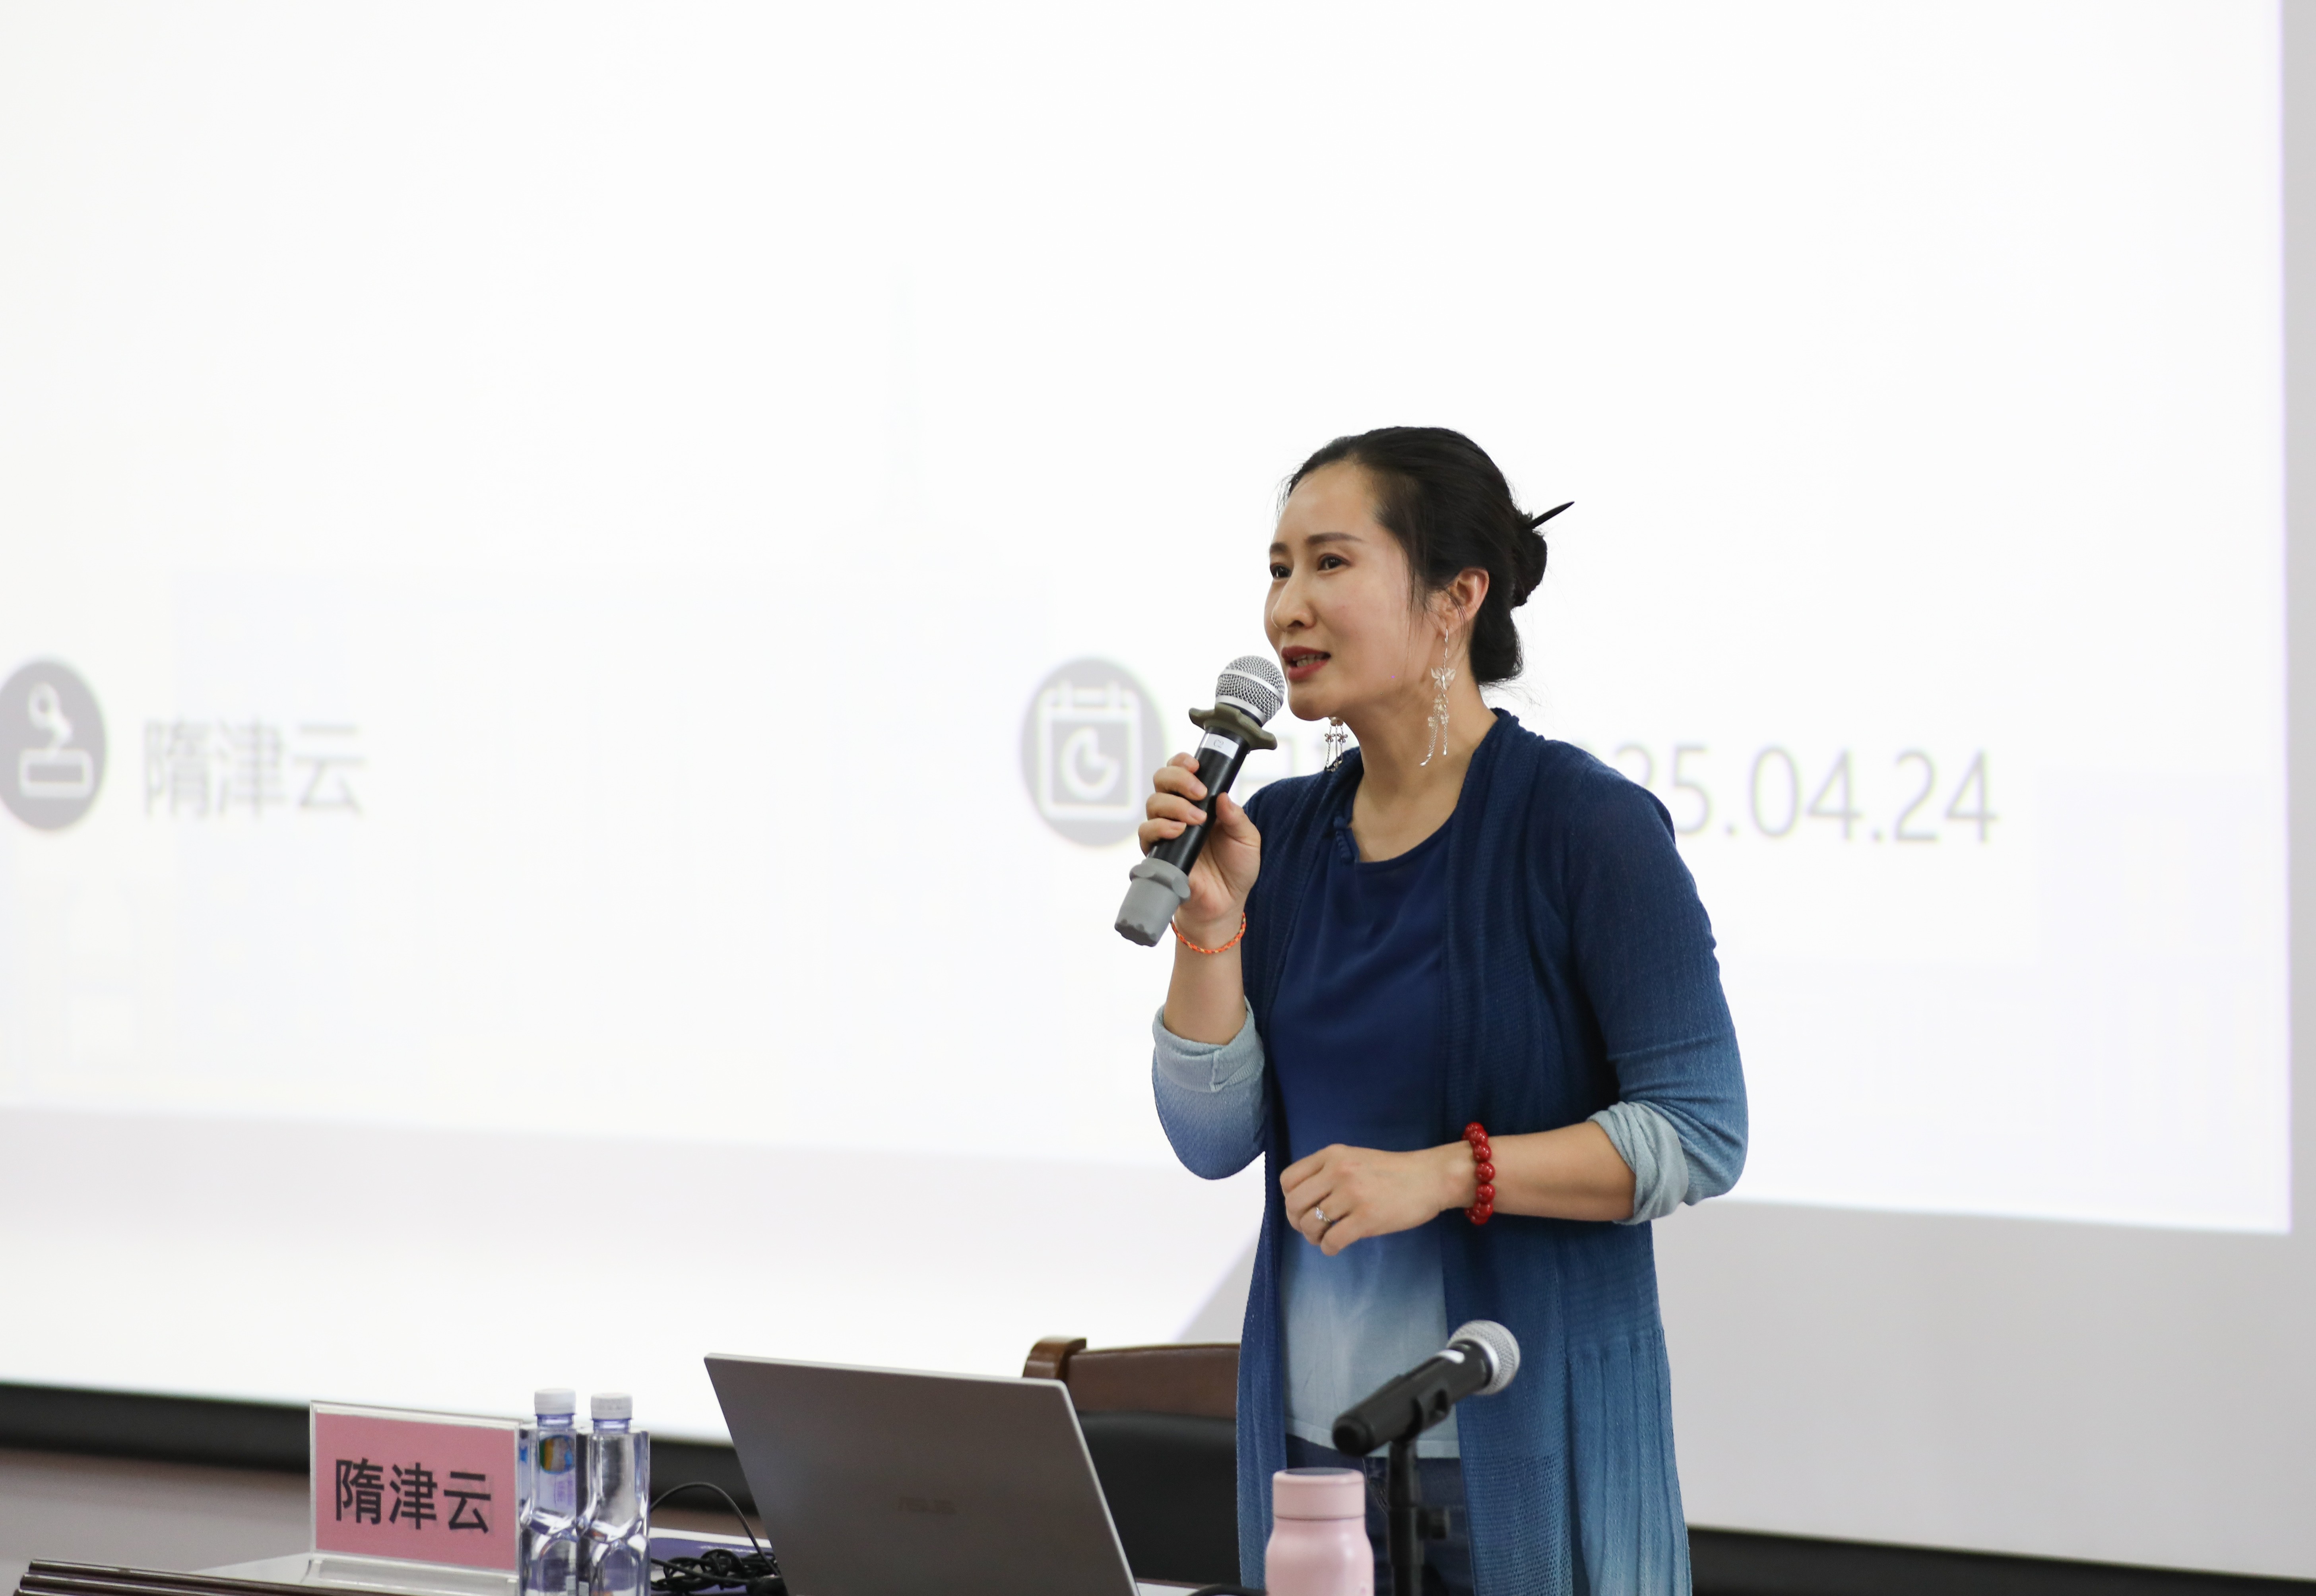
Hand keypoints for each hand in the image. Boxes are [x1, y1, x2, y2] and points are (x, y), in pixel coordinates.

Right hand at [1137, 752, 1260, 940]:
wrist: (1226, 902)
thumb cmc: (1236, 868)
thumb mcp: (1247, 839)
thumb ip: (1237, 817)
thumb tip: (1223, 796)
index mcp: (1199, 802)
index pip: (1180, 771)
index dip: (1182, 762)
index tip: (1196, 766)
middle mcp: (1178, 812)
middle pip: (1161, 780)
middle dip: (1177, 779)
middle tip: (1198, 792)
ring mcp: (1166, 831)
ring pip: (1153, 803)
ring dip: (1174, 805)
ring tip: (1196, 819)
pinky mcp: (1158, 852)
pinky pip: (1146, 832)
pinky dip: (1160, 827)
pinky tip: (1178, 831)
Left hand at [1280, 1142, 1473, 1256]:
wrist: (1429, 1178)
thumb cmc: (1393, 1171)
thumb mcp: (1354, 1158)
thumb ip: (1328, 1172)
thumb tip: (1303, 1200)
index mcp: (1332, 1155)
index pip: (1288, 1179)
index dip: (1289, 1198)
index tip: (1301, 1207)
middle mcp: (1337, 1172)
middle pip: (1294, 1204)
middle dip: (1297, 1221)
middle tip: (1310, 1227)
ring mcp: (1352, 1195)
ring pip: (1310, 1224)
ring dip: (1313, 1237)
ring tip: (1324, 1237)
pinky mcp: (1366, 1219)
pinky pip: (1332, 1240)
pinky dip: (1328, 1248)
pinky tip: (1336, 1246)